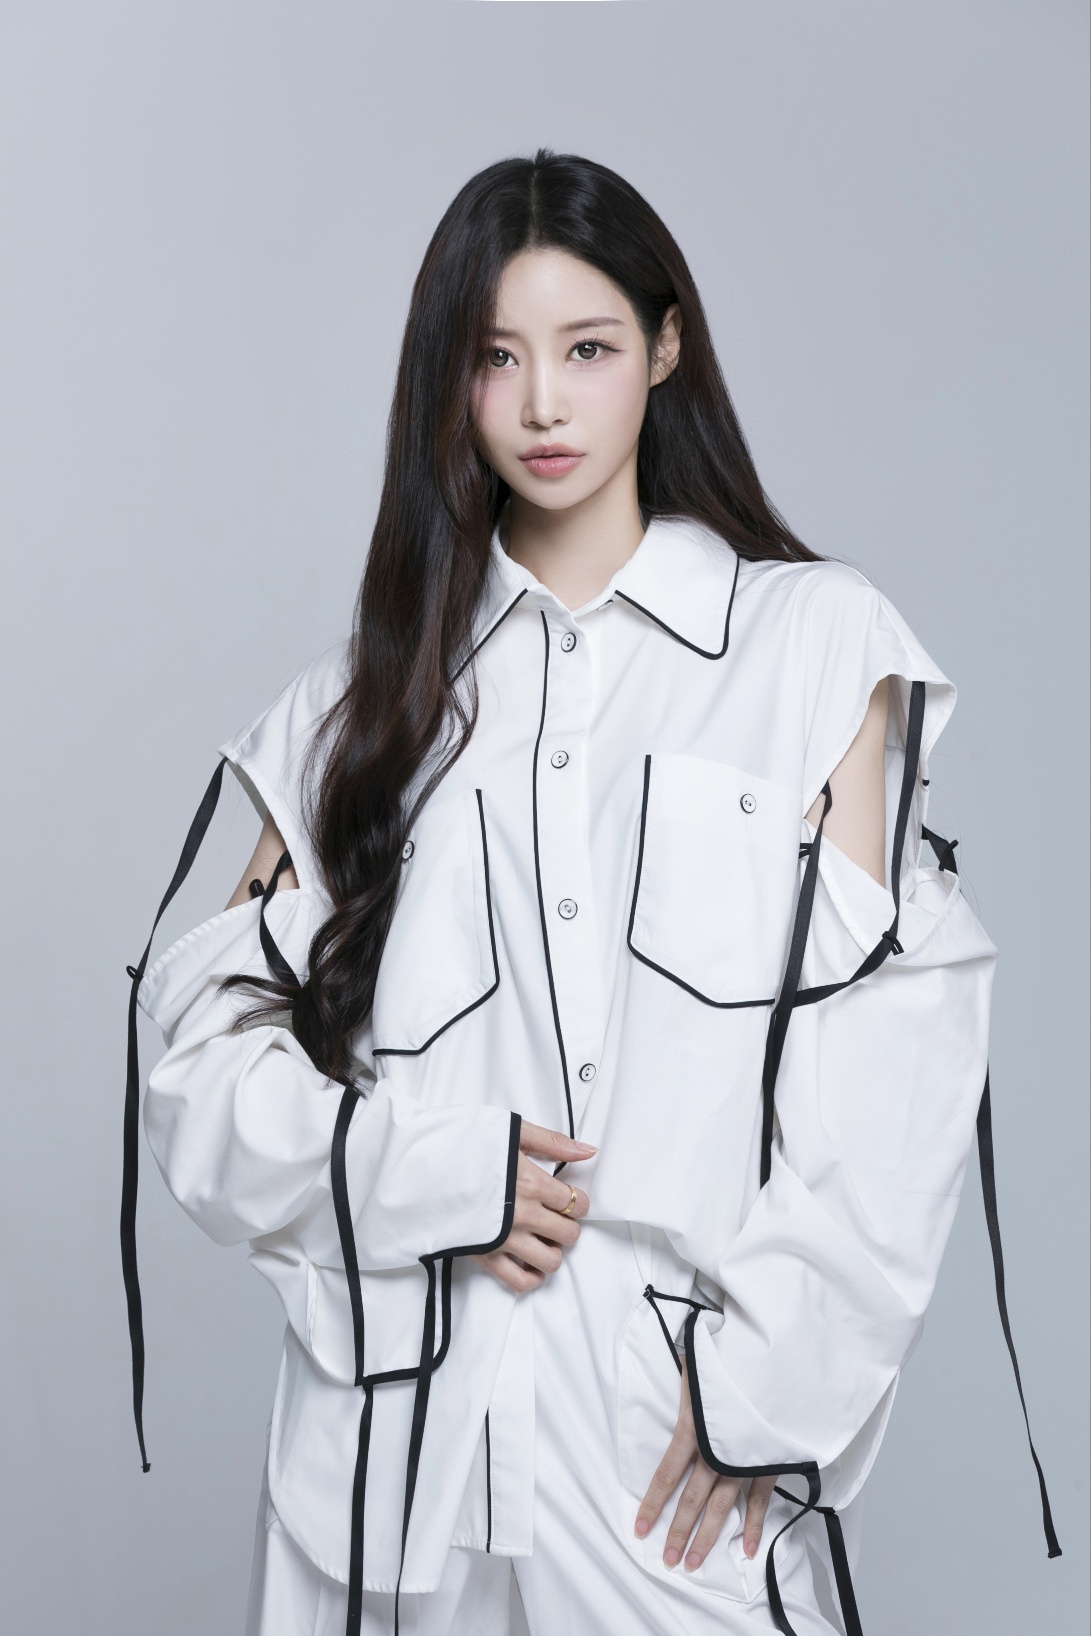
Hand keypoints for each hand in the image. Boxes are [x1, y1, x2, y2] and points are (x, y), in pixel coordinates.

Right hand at [470, 1120, 594, 1293]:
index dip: (579, 1201)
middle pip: (569, 1234)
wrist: (422, 1167)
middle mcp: (522, 1215)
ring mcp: (505, 1240)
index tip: (568, 1197)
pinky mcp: (486, 1257)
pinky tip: (529, 1259)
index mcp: (530, 1182)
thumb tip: (589, 1151)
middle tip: (554, 1215)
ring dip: (553, 1250)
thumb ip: (553, 1142)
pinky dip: (532, 1275)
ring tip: (542, 1236)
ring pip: (552, 1261)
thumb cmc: (465, 1146)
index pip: (576, 1203)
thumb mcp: (512, 1132)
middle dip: (567, 1225)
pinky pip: (521, 1282)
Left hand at [635, 1364, 775, 1571]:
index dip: (651, 1503)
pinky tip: (748, 1551)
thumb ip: (684, 1379)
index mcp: (694, 1427)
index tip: (639, 1529)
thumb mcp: (698, 1365)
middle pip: (692, 1499)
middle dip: (678, 1532)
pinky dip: (756, 1527)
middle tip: (668, 1560)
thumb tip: (671, 1367)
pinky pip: (760, 1501)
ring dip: (707, 1537)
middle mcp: (716, 1451)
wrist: (776, 1361)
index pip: (667, 1474)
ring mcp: (744, 1461)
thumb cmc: (731, 1358)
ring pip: (722, 1507)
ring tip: (693, 1563)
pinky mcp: (768, 1463)